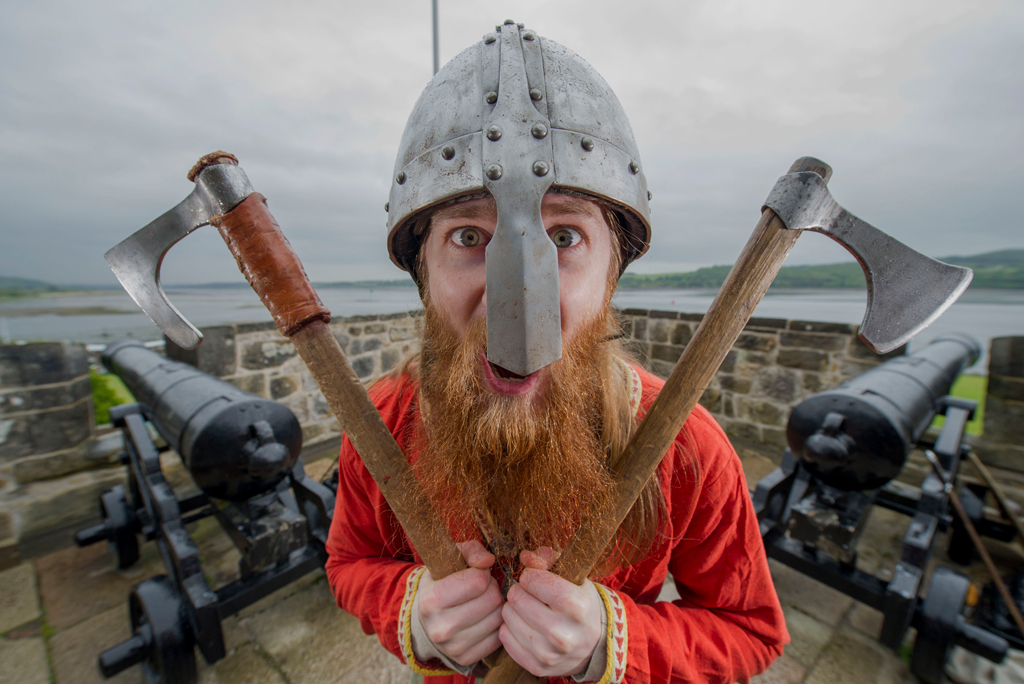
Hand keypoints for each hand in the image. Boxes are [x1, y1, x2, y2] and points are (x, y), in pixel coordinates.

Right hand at [417, 540, 503, 665]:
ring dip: (496, 606)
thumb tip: (489, 560)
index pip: (478, 581)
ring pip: (498, 618)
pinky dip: (496, 624)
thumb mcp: (450, 560)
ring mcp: (453, 647)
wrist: (426, 619)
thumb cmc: (442, 582)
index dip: (482, 573)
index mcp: (431, 600)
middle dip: (492, 588)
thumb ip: (470, 551)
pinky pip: (498, 636)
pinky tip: (485, 617)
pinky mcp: (466, 658)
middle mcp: (440, 628)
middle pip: (491, 600)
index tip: (475, 574)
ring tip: (483, 601)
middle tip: (481, 588)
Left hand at [500, 547, 603, 677]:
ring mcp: (550, 654)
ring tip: (525, 607)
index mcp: (578, 607)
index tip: (532, 577)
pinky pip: (505, 637)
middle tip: (528, 593)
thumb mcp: (574, 579)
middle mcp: (565, 635)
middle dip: (519, 590)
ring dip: (512, 608)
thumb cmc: (580, 604)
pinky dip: (509, 627)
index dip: (530, 575)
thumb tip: (525, 556)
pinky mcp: (537, 667)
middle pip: (519, 599)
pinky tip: (522, 624)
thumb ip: (550, 561)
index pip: (538, 581)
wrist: (593, 643)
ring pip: (508, 617)